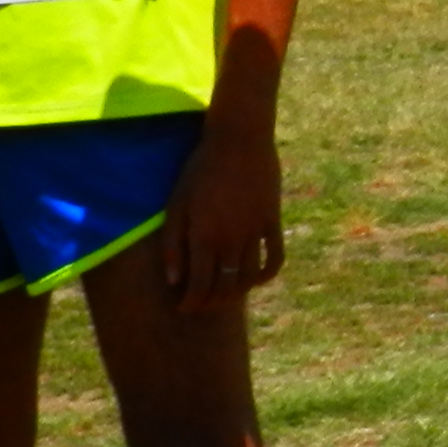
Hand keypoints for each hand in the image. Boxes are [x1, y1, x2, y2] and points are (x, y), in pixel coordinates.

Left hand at [161, 118, 285, 310]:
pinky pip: (275, 257)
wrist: (238, 139)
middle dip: (210, 303)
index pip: (198, 286)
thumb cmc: (199, 169)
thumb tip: (174, 280)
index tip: (183, 307)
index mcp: (203, 237)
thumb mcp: (177, 204)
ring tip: (225, 295)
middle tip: (201, 304)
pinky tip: (257, 279)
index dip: (191, 302)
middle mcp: (230, 240)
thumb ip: (172, 244)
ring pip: (249, 278)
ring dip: (237, 294)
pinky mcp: (272, 222)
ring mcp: (254, 233)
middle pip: (224, 287)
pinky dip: (268, 275)